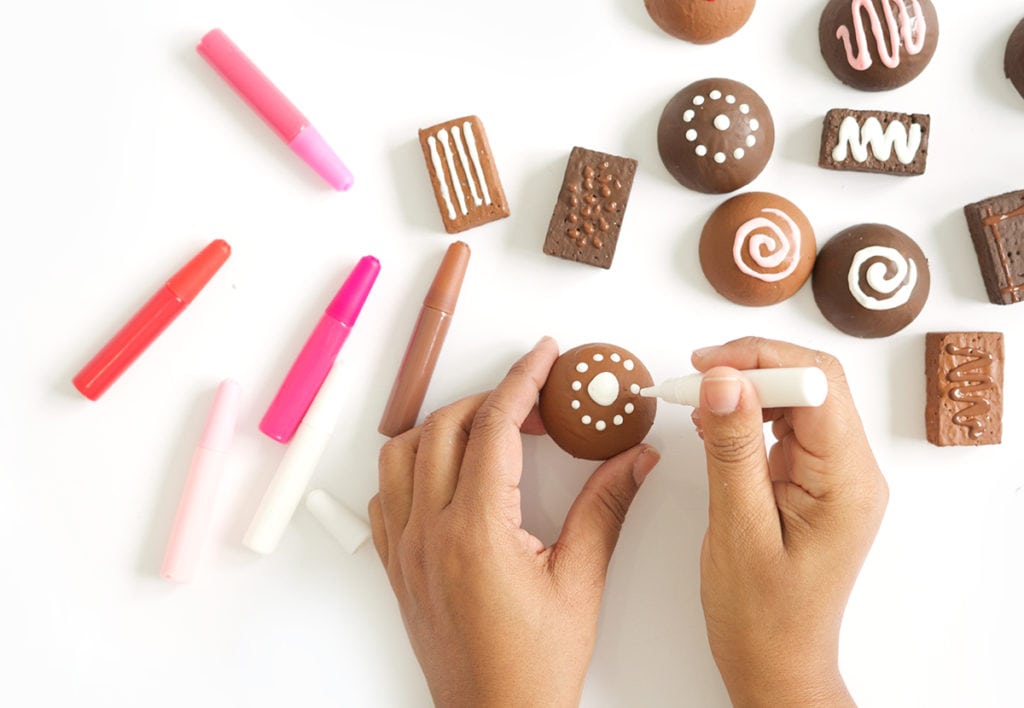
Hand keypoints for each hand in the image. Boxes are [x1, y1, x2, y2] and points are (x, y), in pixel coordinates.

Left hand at [368, 337, 659, 706]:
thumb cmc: (534, 666)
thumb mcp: (581, 582)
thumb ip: (606, 508)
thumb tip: (633, 458)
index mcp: (477, 531)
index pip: (494, 427)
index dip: (522, 379)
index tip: (543, 355)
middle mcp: (431, 532)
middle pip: (446, 427)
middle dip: (491, 398)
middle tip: (535, 403)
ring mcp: (407, 548)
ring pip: (402, 454)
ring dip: (444, 427)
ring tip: (488, 430)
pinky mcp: (398, 566)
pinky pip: (386, 495)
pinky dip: (412, 468)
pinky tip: (447, 476)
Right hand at [691, 337, 887, 706]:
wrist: (775, 662)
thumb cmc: (761, 615)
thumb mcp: (738, 528)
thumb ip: (732, 449)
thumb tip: (723, 379)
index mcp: (847, 483)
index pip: (818, 386)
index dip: (762, 362)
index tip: (707, 367)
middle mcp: (852, 472)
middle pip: (814, 382)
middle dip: (753, 367)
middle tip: (696, 376)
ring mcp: (835, 475)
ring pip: (799, 397)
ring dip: (748, 387)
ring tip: (698, 399)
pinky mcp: (814, 480)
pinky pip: (787, 425)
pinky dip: (749, 413)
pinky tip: (715, 423)